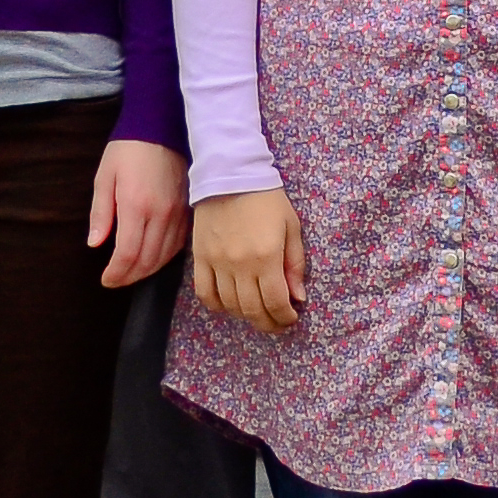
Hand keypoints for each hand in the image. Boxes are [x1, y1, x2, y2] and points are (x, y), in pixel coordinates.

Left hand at [92, 139, 189, 288]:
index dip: (117, 273)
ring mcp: (177, 213)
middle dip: (130, 276)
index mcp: (136, 205)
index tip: (106, 279)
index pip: (128, 254)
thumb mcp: (105, 177)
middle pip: (148, 260)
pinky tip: (152, 258)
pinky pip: (178, 244)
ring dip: (147, 270)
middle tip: (115, 280)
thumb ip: (100, 213)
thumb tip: (95, 243)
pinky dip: (164, 257)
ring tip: (131, 273)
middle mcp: (160, 214)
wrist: (161, 126)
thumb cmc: (127, 150)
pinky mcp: (187, 210)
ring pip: (165, 255)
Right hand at [193, 187, 300, 334]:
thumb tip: (297, 297)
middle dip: (268, 323)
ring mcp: (217, 263)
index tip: (290, 318)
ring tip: (257, 312)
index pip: (275, 302)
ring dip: (246, 315)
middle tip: (277, 323)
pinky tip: (230, 304)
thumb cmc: (268, 199)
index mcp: (267, 257)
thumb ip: (295, 264)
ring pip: (230, 305)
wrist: (231, 174)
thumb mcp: (291, 227)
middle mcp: (241, 265)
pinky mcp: (200, 258)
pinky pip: (205, 294)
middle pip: (253, 310)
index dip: (284, 317)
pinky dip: (218, 305)